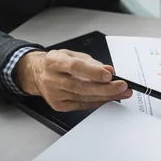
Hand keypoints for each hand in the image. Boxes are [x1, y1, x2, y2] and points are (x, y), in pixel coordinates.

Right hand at [15, 50, 131, 111]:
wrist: (37, 73)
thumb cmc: (58, 63)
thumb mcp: (73, 55)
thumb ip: (92, 62)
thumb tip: (109, 70)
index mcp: (54, 62)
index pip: (75, 67)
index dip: (93, 72)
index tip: (110, 76)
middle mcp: (52, 79)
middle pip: (81, 87)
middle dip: (106, 88)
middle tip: (122, 87)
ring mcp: (54, 94)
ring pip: (84, 98)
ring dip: (107, 96)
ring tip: (122, 92)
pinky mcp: (58, 105)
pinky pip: (83, 105)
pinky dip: (98, 101)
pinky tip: (109, 98)